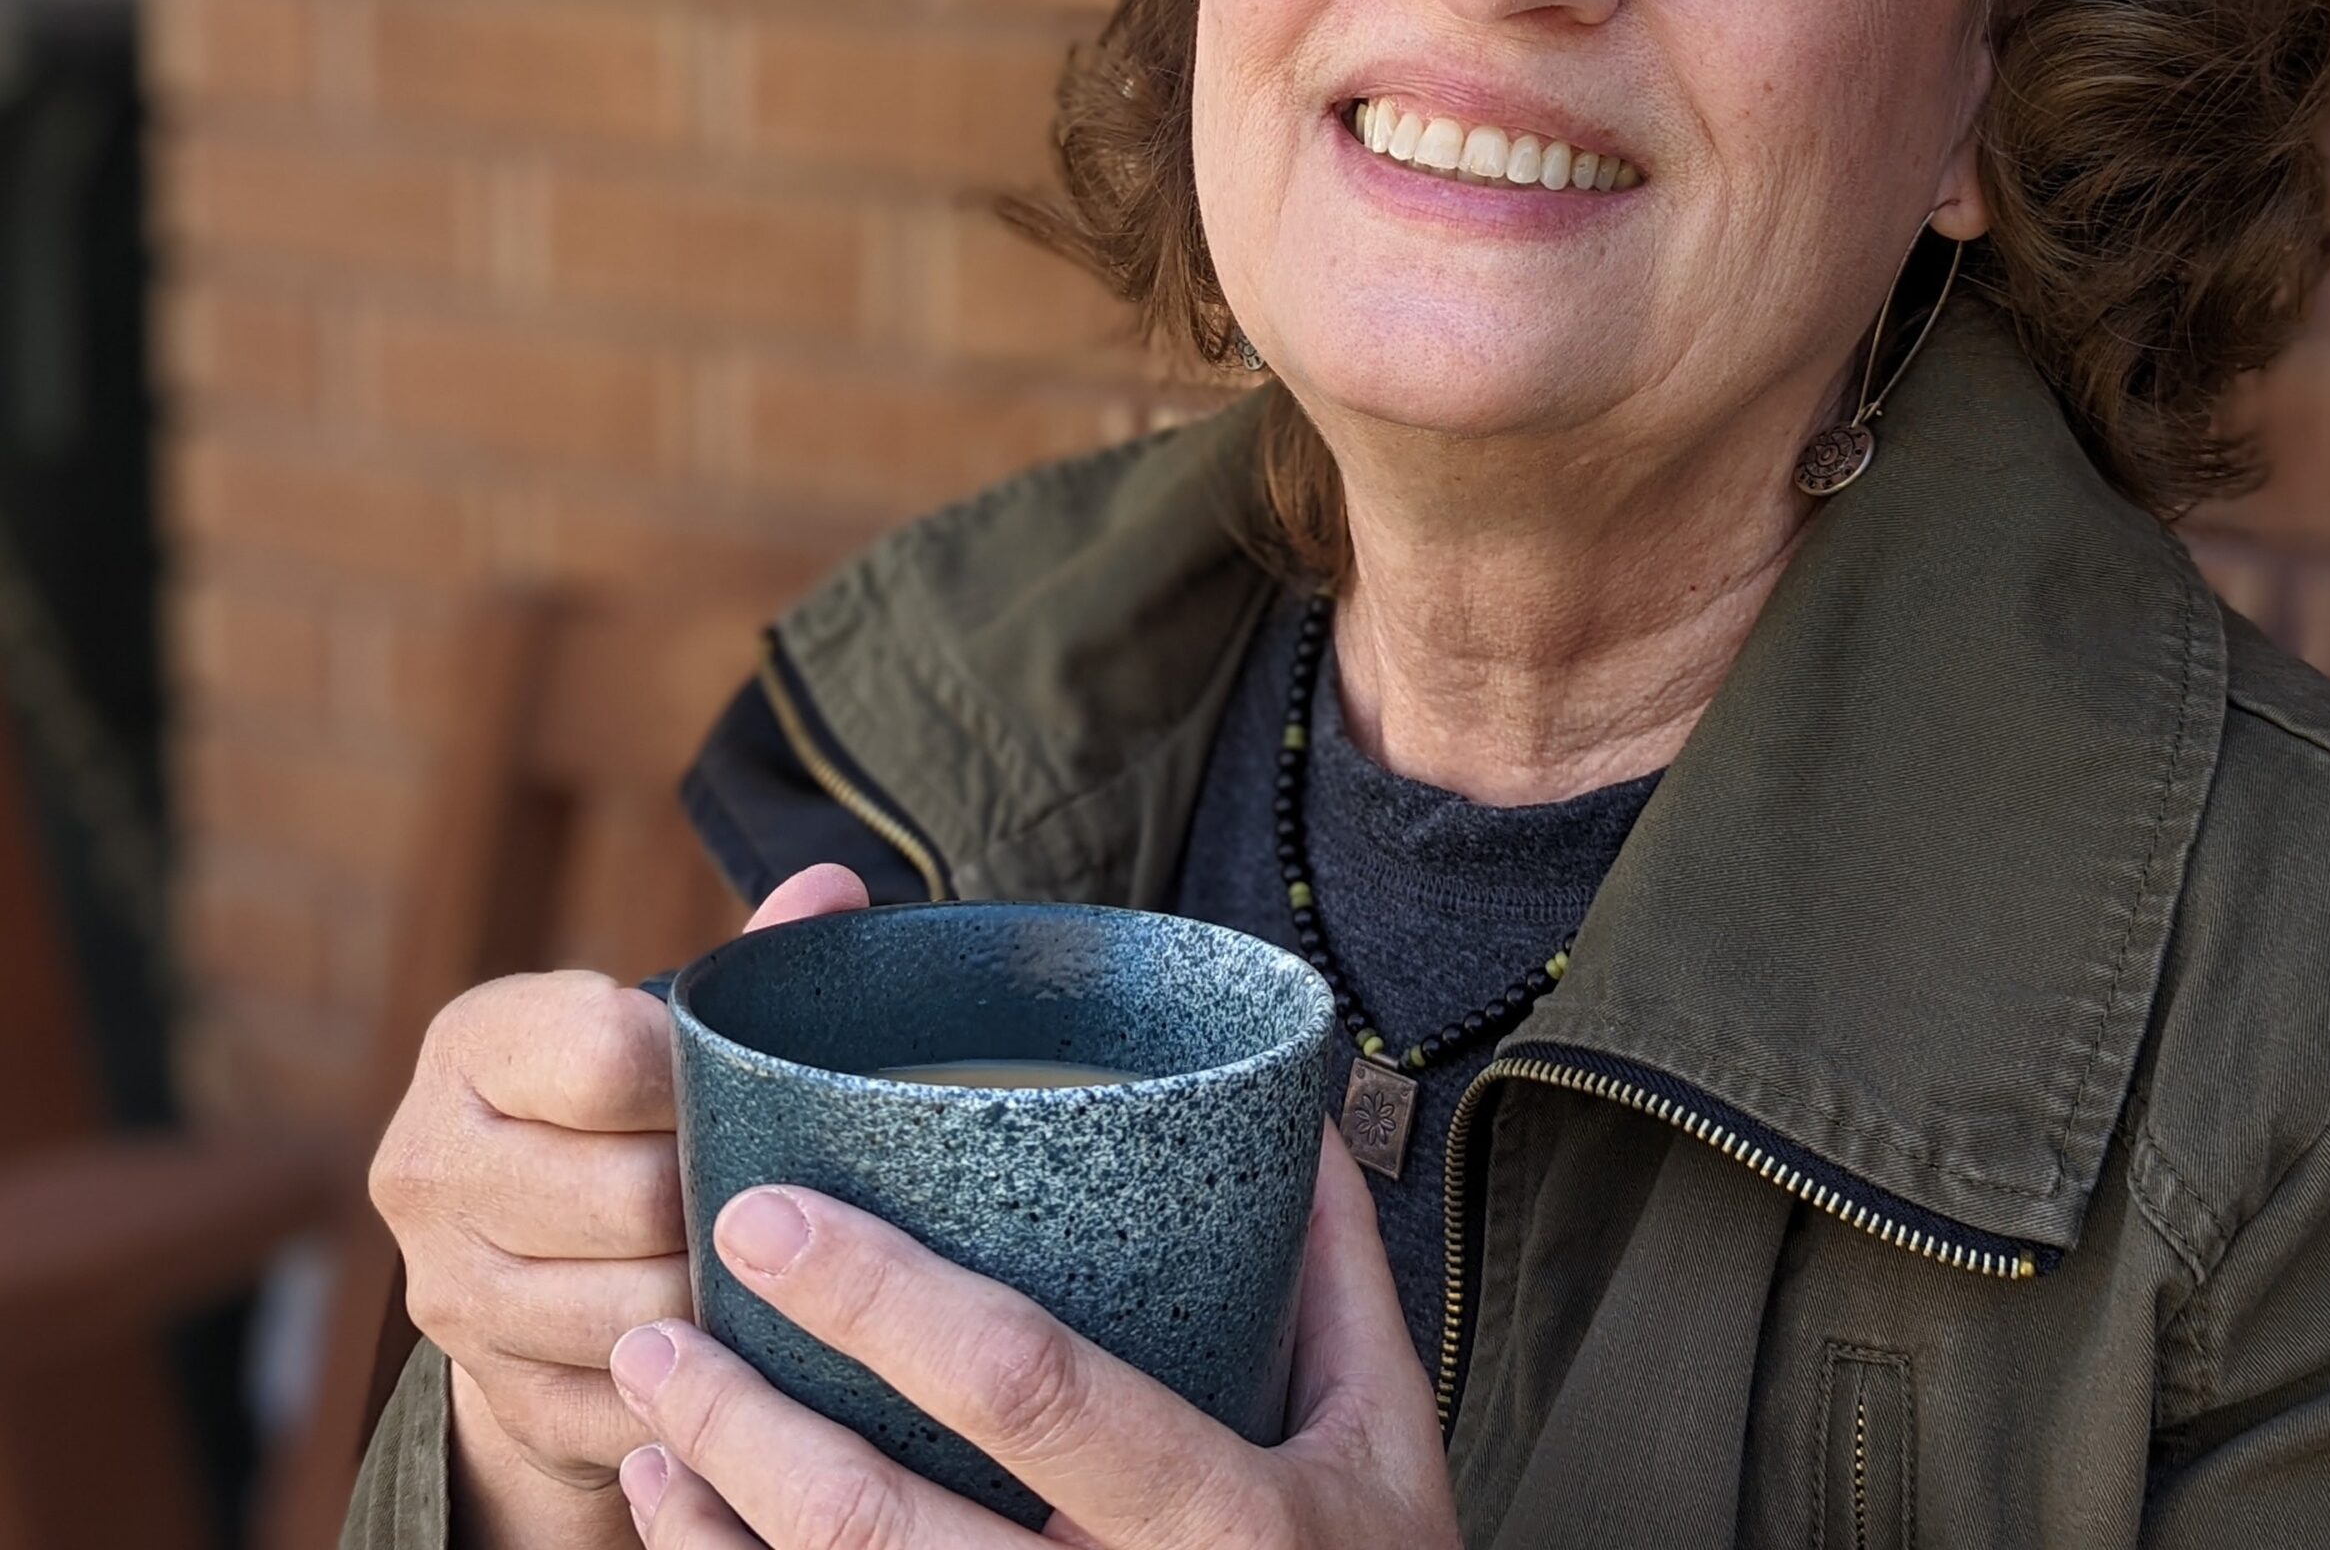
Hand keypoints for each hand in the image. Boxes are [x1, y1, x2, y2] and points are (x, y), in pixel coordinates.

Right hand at [368, 862, 871, 1547]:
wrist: (531, 1246)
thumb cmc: (624, 1105)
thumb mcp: (660, 1019)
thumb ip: (743, 959)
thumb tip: (834, 885)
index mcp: (471, 1046)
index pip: (609, 1056)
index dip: (707, 1074)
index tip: (758, 1082)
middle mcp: (429, 1165)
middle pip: (631, 1196)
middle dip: (728, 1194)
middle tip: (796, 1190)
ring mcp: (448, 1293)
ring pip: (634, 1311)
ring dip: (725, 1298)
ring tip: (784, 1268)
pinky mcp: (495, 1395)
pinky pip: (629, 1403)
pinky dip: (702, 1381)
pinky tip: (746, 1350)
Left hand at [607, 1128, 1460, 1548]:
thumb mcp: (1391, 1439)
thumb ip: (1335, 1274)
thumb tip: (1284, 1111)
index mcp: (1223, 1520)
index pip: (1026, 1388)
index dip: (884, 1298)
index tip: (773, 1215)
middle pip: (882, 1525)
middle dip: (748, 1416)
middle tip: (665, 1313)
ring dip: (712, 1509)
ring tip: (648, 1396)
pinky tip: (677, 1516)